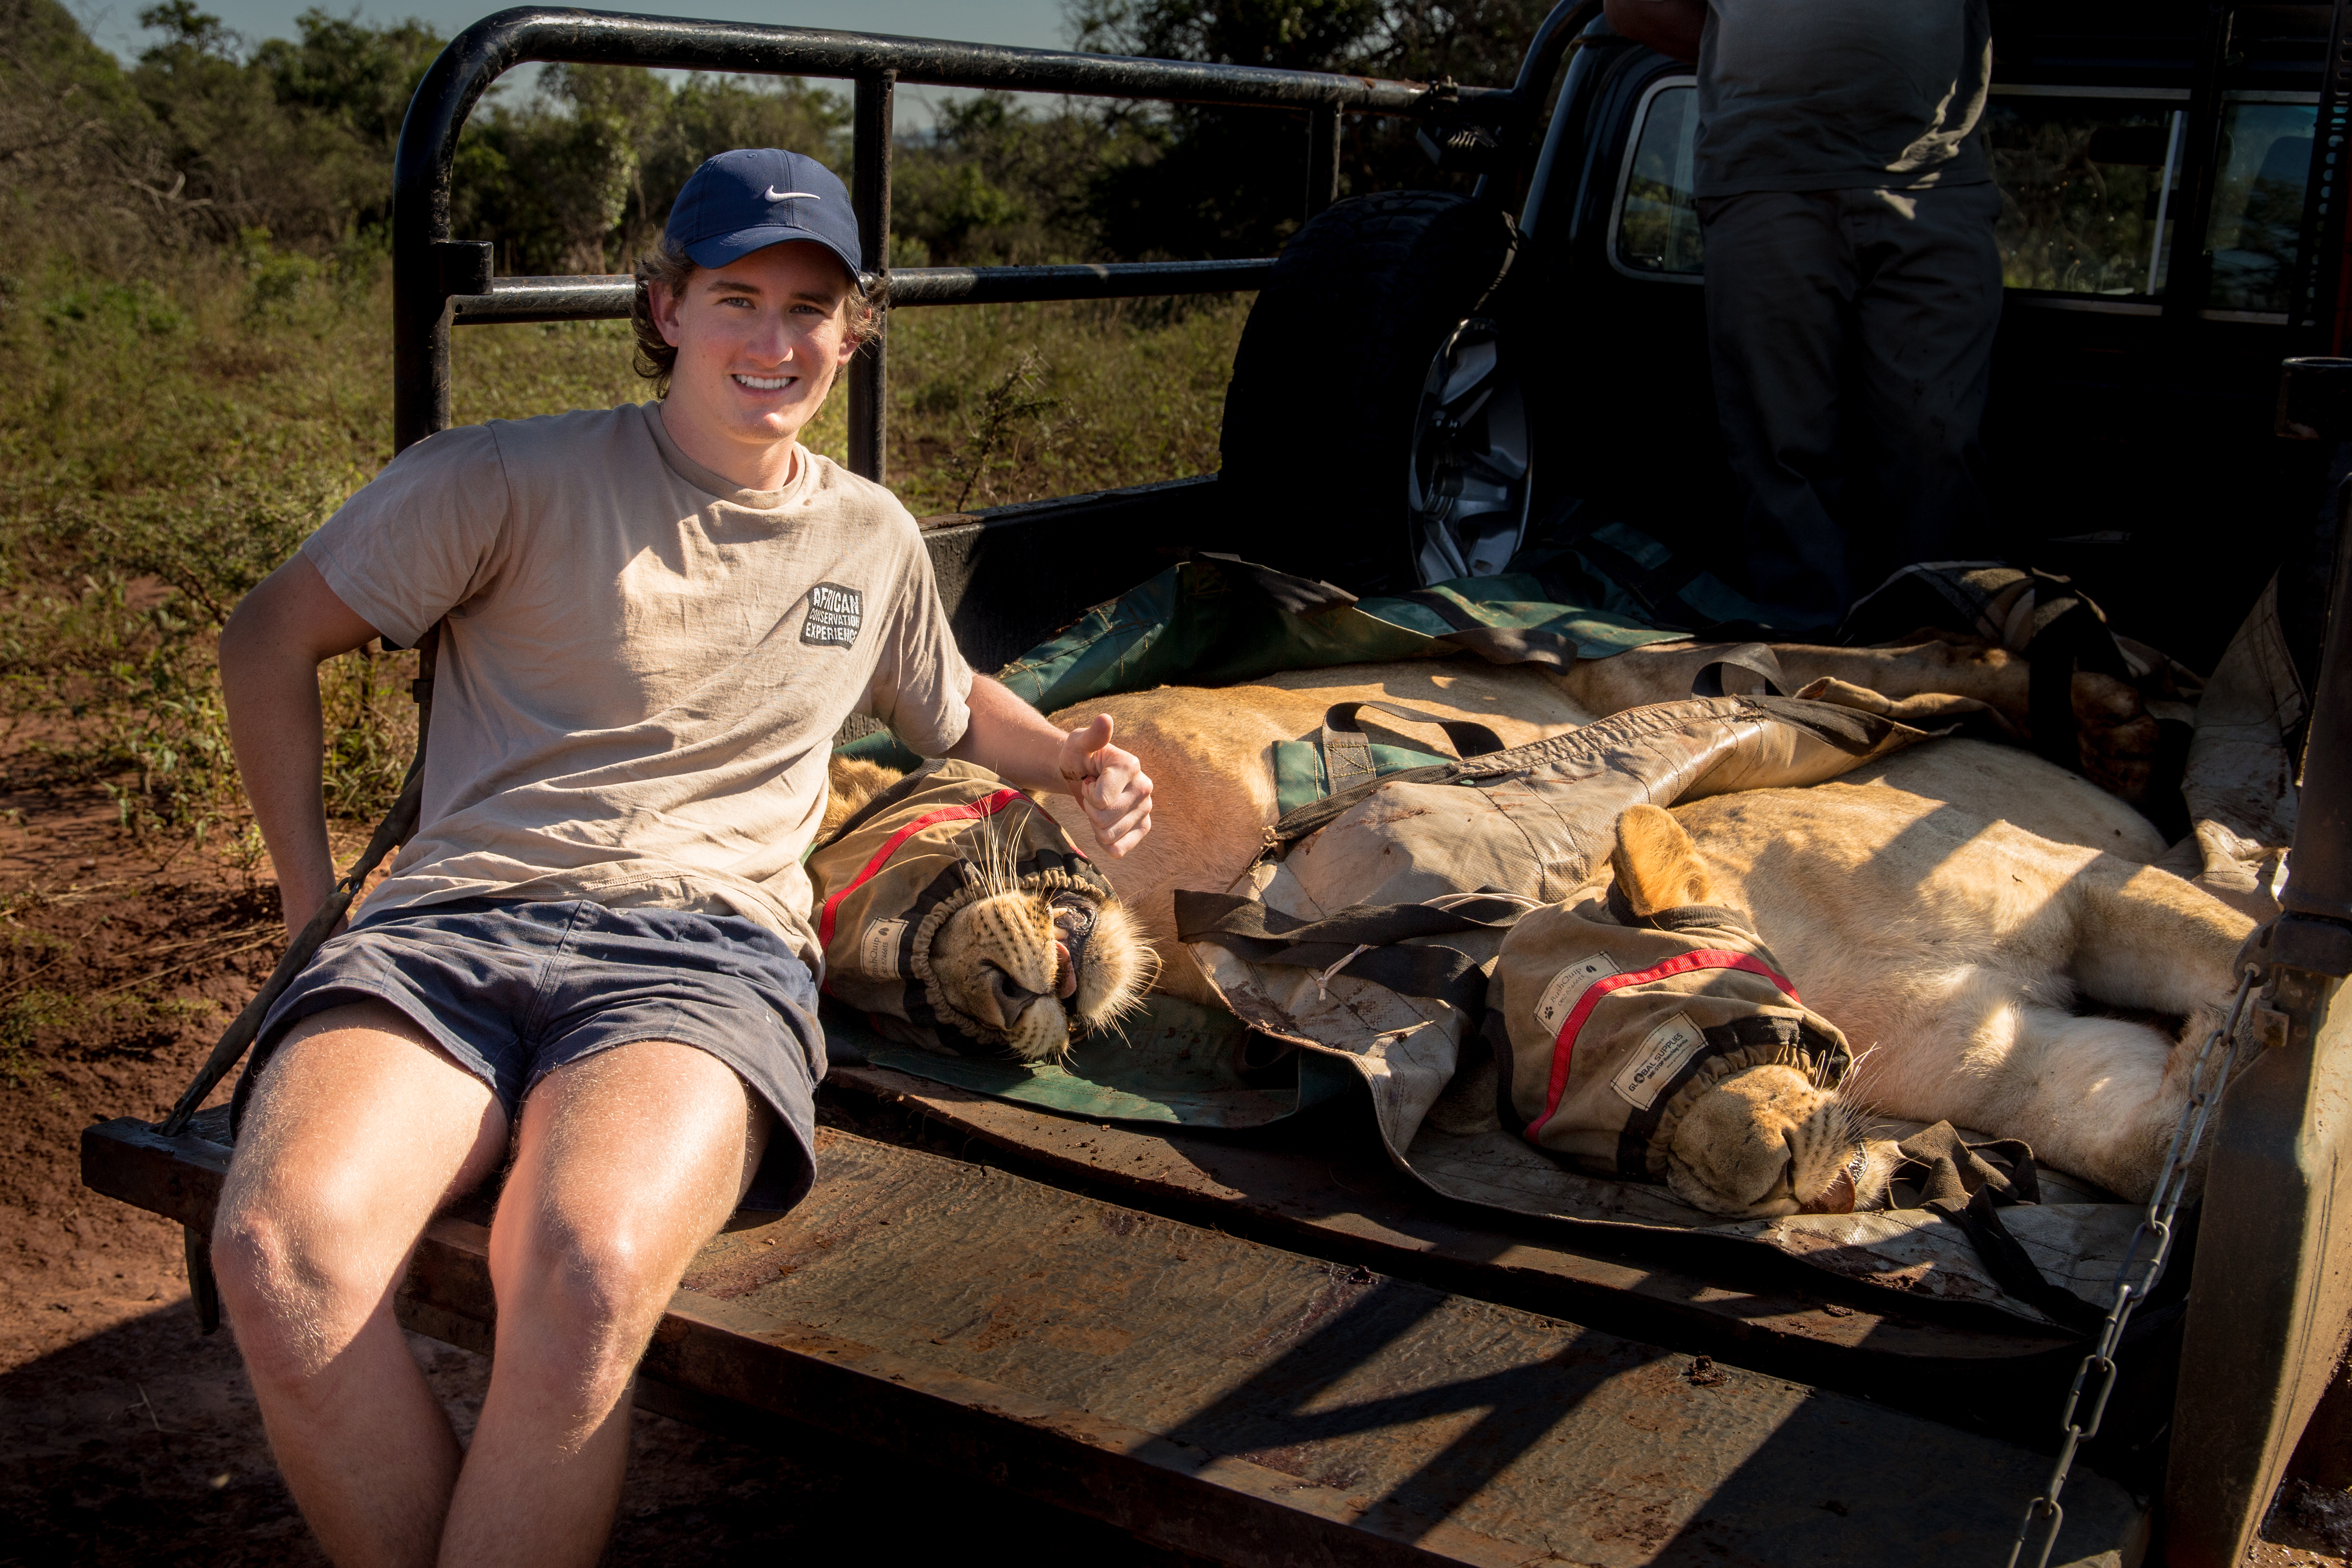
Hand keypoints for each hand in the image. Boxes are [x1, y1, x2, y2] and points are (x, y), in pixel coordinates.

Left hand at [1057, 714, 1151, 857]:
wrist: (1082, 774)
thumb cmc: (1078, 757)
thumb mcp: (1078, 743)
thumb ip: (1091, 736)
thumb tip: (1105, 719)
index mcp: (1130, 766)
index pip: (1101, 800)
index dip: (1086, 793)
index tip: (1088, 779)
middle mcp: (1144, 787)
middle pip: (1104, 819)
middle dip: (1089, 809)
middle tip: (1092, 792)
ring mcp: (1146, 809)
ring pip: (1109, 836)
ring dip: (1095, 824)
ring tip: (1098, 805)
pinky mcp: (1143, 827)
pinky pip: (1119, 850)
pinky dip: (1106, 843)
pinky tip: (1104, 825)